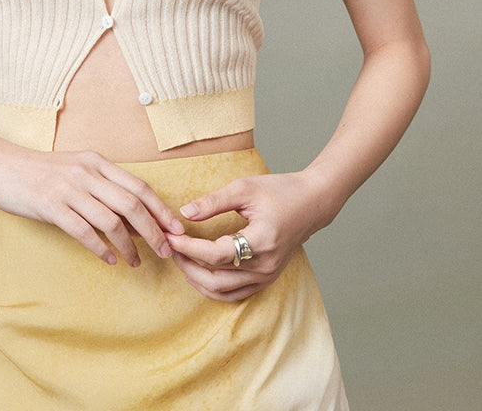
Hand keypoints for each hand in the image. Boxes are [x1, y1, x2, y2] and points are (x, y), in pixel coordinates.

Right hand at [0, 138, 185, 266]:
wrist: (0, 164)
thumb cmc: (40, 171)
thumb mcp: (76, 171)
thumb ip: (103, 189)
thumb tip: (134, 218)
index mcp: (97, 162)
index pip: (139, 186)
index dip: (161, 209)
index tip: (176, 230)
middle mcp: (87, 173)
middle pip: (132, 203)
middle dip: (154, 230)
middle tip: (166, 251)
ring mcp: (69, 189)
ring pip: (111, 220)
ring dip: (129, 245)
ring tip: (136, 262)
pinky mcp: (51, 206)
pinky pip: (84, 231)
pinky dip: (101, 248)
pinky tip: (109, 259)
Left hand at [166, 171, 325, 301]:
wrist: (312, 203)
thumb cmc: (280, 191)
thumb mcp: (244, 189)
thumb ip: (213, 202)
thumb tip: (184, 213)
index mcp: (261, 241)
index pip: (216, 254)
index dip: (189, 247)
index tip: (170, 235)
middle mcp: (265, 265)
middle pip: (216, 279)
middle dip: (188, 265)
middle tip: (170, 247)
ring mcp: (267, 275)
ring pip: (224, 292)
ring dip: (198, 279)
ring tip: (180, 258)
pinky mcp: (267, 278)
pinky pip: (235, 293)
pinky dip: (213, 287)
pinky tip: (199, 272)